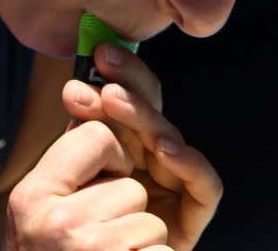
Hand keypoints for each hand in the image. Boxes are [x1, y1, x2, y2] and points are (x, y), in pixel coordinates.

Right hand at [6, 119, 171, 249]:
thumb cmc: (52, 250)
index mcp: (33, 194)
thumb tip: (79, 89)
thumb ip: (71, 152)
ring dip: (139, 244)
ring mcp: (91, 250)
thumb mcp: (48, 201)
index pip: (97, 136)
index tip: (96, 186)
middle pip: (131, 185)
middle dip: (126, 208)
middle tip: (99, 231)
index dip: (111, 158)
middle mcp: (56, 222)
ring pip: (152, 224)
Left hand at [62, 43, 222, 249]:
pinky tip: (165, 148)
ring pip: (170, 139)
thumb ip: (81, 135)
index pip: (128, 98)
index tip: (97, 53)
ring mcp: (173, 183)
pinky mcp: (192, 213)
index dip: (119, 73)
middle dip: (129, 83)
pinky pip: (203, 185)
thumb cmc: (76, 224)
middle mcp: (152, 157)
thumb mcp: (74, 171)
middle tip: (105, 63)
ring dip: (145, 116)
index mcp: (124, 142)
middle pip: (151, 111)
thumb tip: (75, 88)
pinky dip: (188, 163)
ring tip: (115, 98)